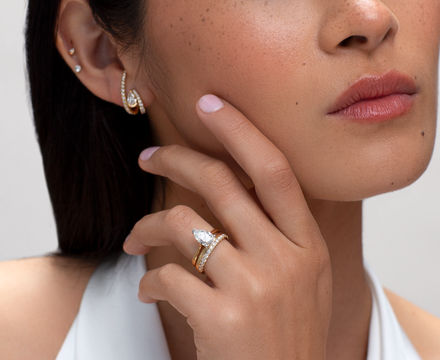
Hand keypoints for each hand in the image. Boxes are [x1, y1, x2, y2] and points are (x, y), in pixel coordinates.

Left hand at [123, 94, 331, 359]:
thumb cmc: (286, 338)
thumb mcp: (303, 280)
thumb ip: (280, 233)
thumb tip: (238, 184)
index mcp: (307, 244)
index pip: (274, 168)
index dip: (240, 129)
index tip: (209, 103)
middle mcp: (286, 258)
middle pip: (220, 182)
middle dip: (176, 159)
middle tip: (149, 156)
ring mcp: (256, 288)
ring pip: (183, 224)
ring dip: (147, 226)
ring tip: (133, 238)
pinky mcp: (223, 319)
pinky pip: (167, 276)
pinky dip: (148, 281)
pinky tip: (148, 291)